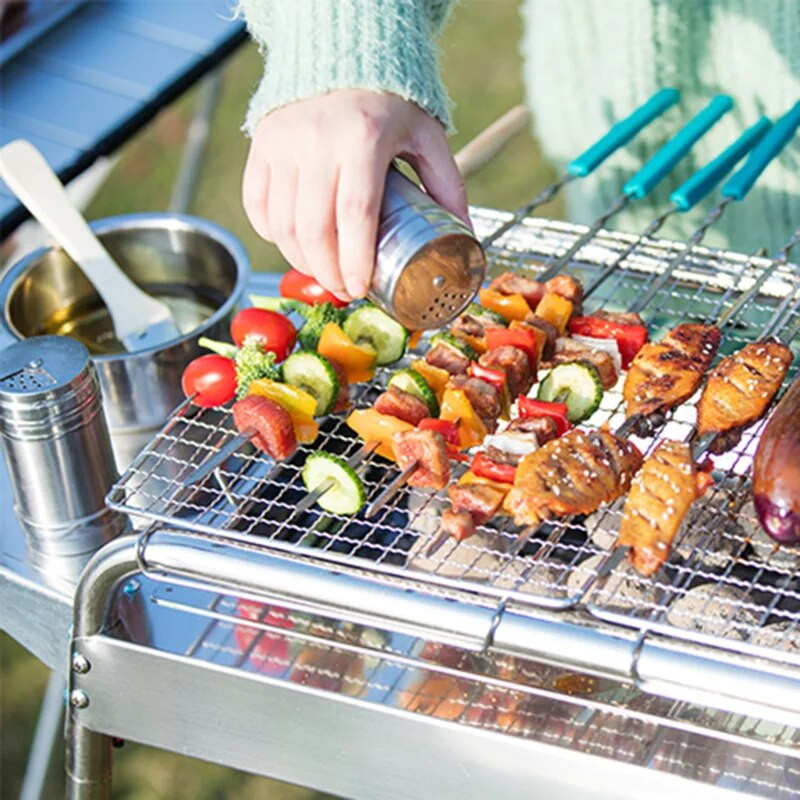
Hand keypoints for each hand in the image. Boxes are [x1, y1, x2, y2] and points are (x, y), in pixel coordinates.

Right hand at [242, 89, 467, 300]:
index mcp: (363, 138)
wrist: (343, 53)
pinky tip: (292, 245)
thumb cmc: (389, 101)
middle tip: (343, 288)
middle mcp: (316, 140)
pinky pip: (257, 205)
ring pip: (281, 223)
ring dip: (300, 260)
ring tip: (322, 272)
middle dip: (327, 271)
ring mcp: (283, 142)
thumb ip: (447, 184)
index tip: (359, 287)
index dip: (354, 260)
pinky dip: (271, 235)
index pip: (354, 214)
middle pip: (313, 228)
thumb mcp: (426, 135)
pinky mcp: (262, 146)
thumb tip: (465, 235)